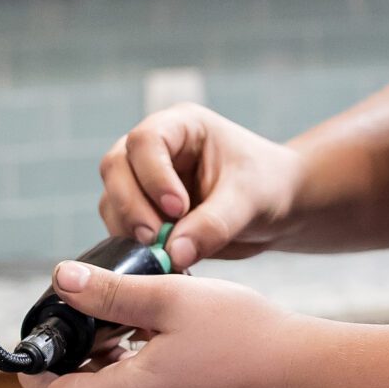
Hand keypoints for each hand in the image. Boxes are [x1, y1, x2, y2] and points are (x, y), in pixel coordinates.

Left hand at [18, 259, 318, 387]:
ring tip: (126, 323)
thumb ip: (111, 293)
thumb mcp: (170, 299)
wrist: (309, 374)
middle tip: (81, 324)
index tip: (32, 346)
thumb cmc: (244, 333)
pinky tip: (164, 339)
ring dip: (106, 369)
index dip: (33, 376)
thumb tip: (61, 281)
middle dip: (70, 367)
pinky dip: (138, 377)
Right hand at [98, 103, 305, 269]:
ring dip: (129, 229)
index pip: (145, 141)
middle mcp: (154, 149)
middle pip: (116, 168)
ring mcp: (143, 180)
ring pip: (111, 200)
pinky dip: (133, 246)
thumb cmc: (268, 186)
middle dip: (132, 206)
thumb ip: (212, 225)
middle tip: (156, 240)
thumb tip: (172, 254)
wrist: (277, 208)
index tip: (178, 210)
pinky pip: (120, 227)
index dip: (153, 176)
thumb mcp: (248, 201)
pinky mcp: (143, 212)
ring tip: (163, 253)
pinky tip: (161, 260)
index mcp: (181, 127)